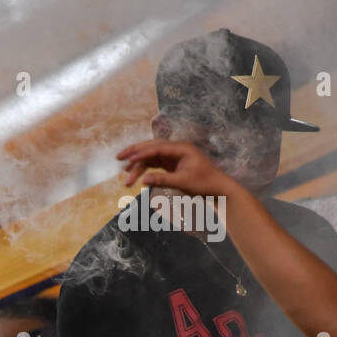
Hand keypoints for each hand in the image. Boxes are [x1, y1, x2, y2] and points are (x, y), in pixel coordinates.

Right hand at [117, 140, 234, 197]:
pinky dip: (145, 168)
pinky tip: (135, 174)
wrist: (217, 189)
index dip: (141, 153)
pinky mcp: (172, 164)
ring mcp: (174, 156)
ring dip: (138, 164)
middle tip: (119, 158)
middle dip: (134, 152)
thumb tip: (143, 181)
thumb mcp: (183, 182)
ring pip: (151, 156)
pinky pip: (155, 163)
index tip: (128, 160)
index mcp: (181, 148)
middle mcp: (176, 149)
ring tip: (125, 173)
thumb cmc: (204, 184)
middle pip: (151, 147)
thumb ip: (162, 180)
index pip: (157, 148)